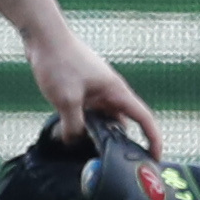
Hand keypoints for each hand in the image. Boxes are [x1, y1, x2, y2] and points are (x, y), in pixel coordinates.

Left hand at [26, 22, 159, 156]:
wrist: (43, 36)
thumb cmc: (59, 61)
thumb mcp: (66, 100)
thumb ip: (74, 126)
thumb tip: (74, 142)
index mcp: (116, 92)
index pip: (144, 118)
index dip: (154, 139)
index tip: (155, 158)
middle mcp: (110, 92)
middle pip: (122, 122)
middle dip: (120, 143)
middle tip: (113, 164)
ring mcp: (95, 90)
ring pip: (103, 118)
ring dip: (96, 133)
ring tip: (86, 152)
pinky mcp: (82, 89)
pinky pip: (89, 112)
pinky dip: (83, 124)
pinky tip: (69, 133)